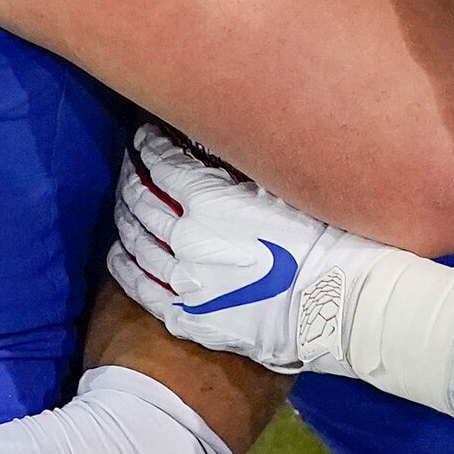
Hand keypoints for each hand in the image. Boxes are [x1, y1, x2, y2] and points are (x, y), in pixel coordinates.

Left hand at [107, 129, 393, 374]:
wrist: (335, 308)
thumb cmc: (323, 241)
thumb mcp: (285, 188)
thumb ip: (245, 168)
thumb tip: (225, 145)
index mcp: (208, 201)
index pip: (162, 164)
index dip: (150, 147)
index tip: (145, 138)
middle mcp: (185, 238)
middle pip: (142, 200)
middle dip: (132, 178)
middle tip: (130, 167)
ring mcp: (183, 280)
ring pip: (137, 242)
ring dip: (126, 218)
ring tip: (123, 205)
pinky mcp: (186, 315)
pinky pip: (140, 287)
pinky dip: (124, 266)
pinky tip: (118, 255)